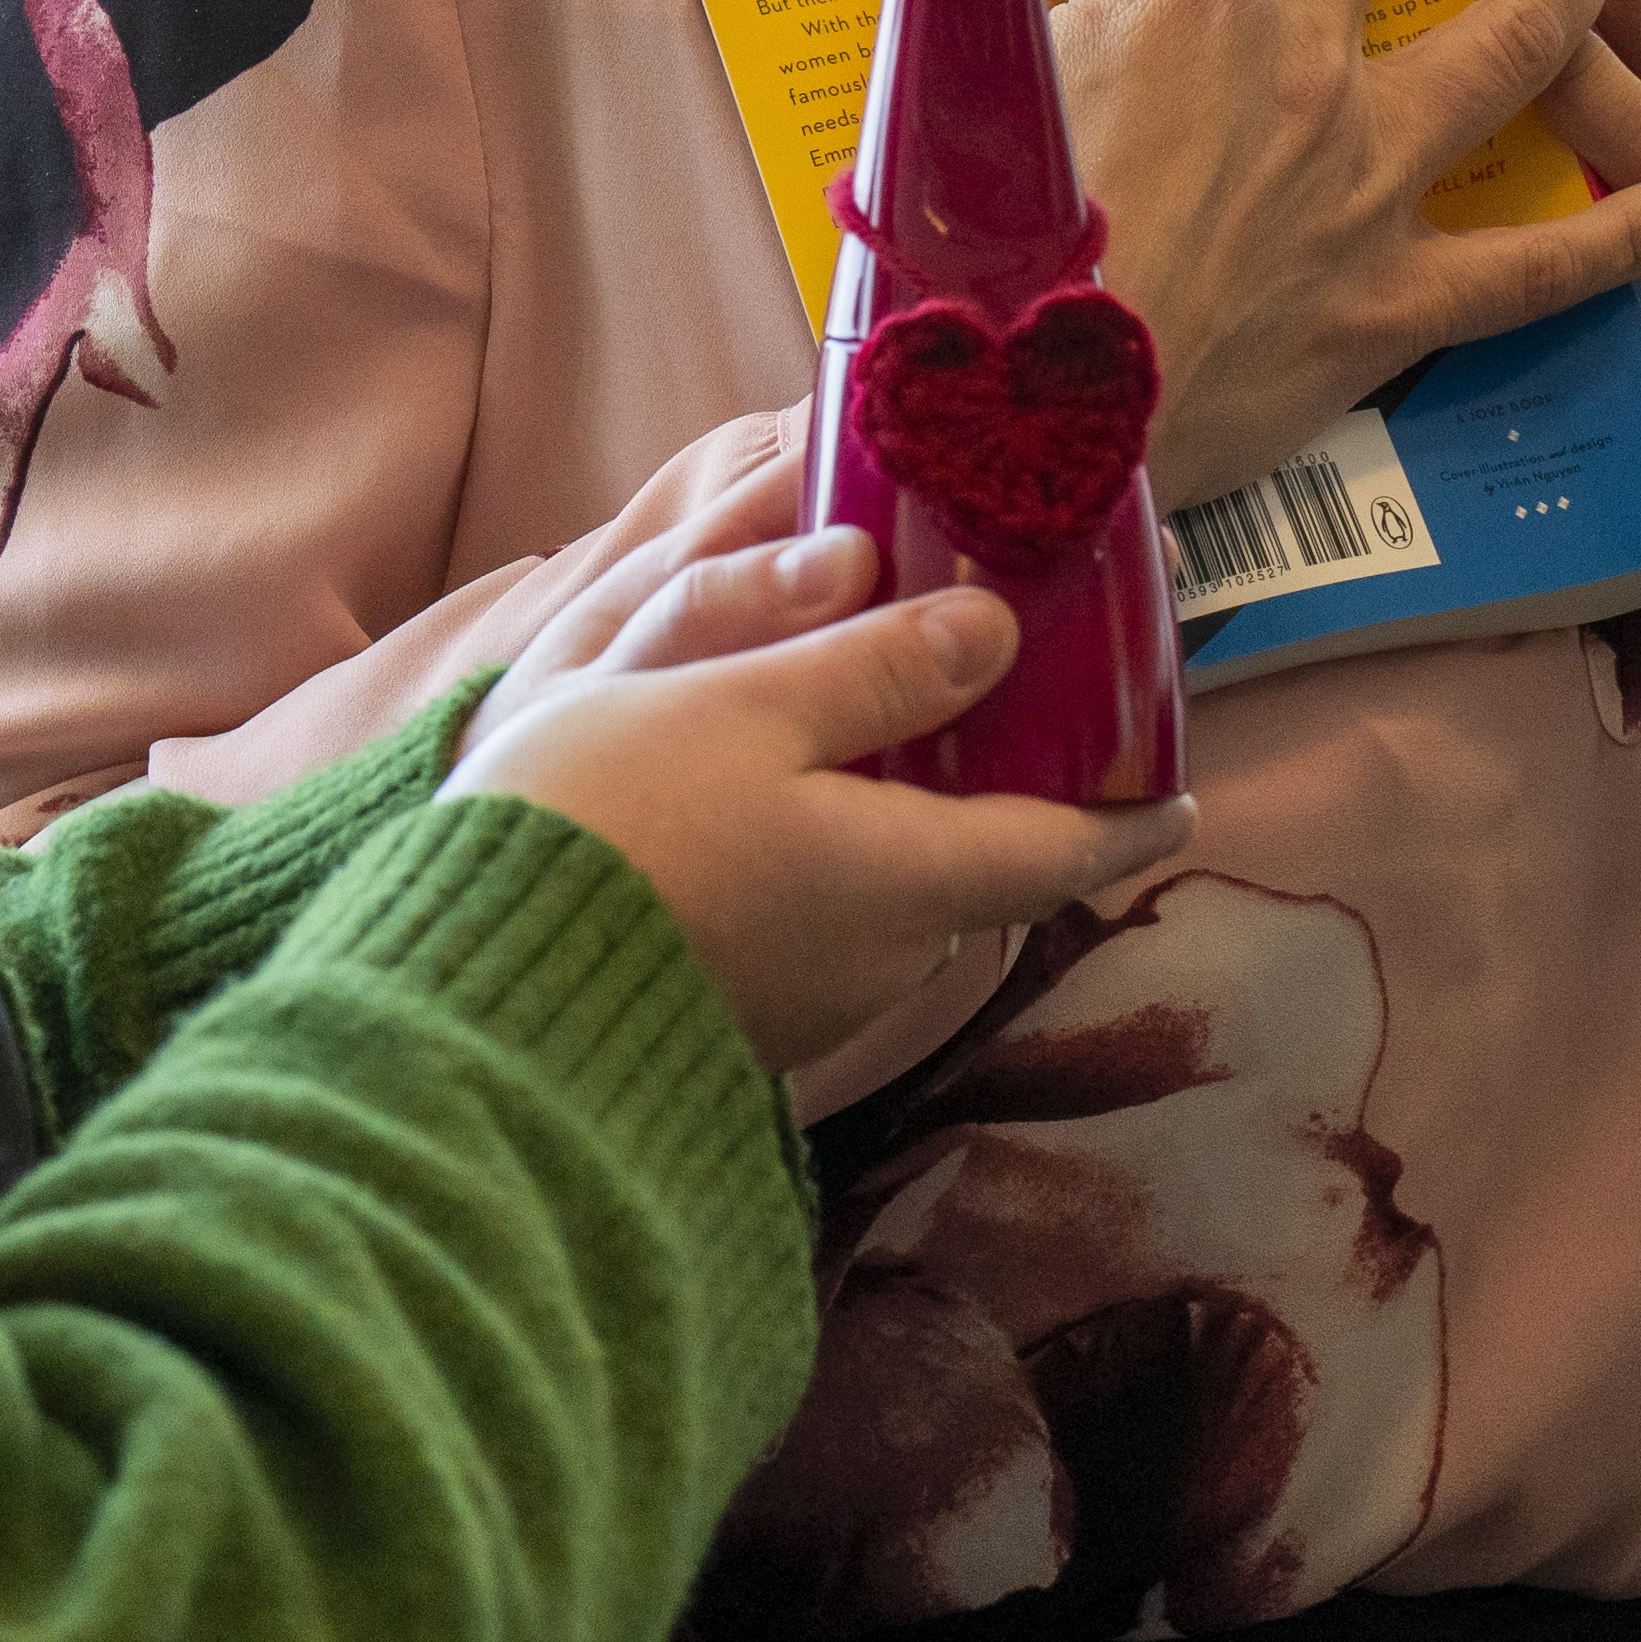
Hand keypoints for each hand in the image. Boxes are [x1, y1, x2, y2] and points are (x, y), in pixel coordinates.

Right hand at [452, 430, 1195, 1072]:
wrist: (465, 996)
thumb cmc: (607, 831)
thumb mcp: (743, 712)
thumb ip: (875, 668)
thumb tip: (996, 633)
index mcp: (910, 881)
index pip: (1069, 847)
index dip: (1130, 809)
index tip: (1175, 783)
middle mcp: (882, 957)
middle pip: (976, 864)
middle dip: (996, 791)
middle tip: (1002, 709)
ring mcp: (808, 996)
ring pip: (890, 889)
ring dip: (897, 815)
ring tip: (872, 728)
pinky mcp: (736, 1008)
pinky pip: (816, 916)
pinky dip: (822, 851)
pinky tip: (769, 798)